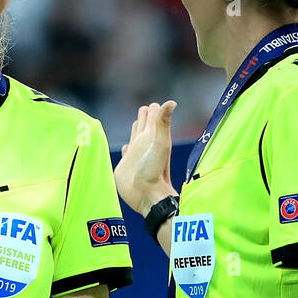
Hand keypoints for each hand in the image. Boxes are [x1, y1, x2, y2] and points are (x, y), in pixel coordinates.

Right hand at [114, 100, 176, 214]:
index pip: (152, 114)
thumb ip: (162, 123)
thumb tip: (171, 102)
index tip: (153, 107)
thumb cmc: (155, 171)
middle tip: (146, 111)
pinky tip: (127, 148)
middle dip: (144, 115)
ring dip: (136, 128)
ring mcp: (135, 154)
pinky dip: (127, 148)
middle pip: (144, 122)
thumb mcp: (160, 144)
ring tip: (138, 123)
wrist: (147, 195)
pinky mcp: (126, 165)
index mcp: (151, 136)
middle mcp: (143, 143)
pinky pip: (126, 152)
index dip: (152, 109)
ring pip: (135, 135)